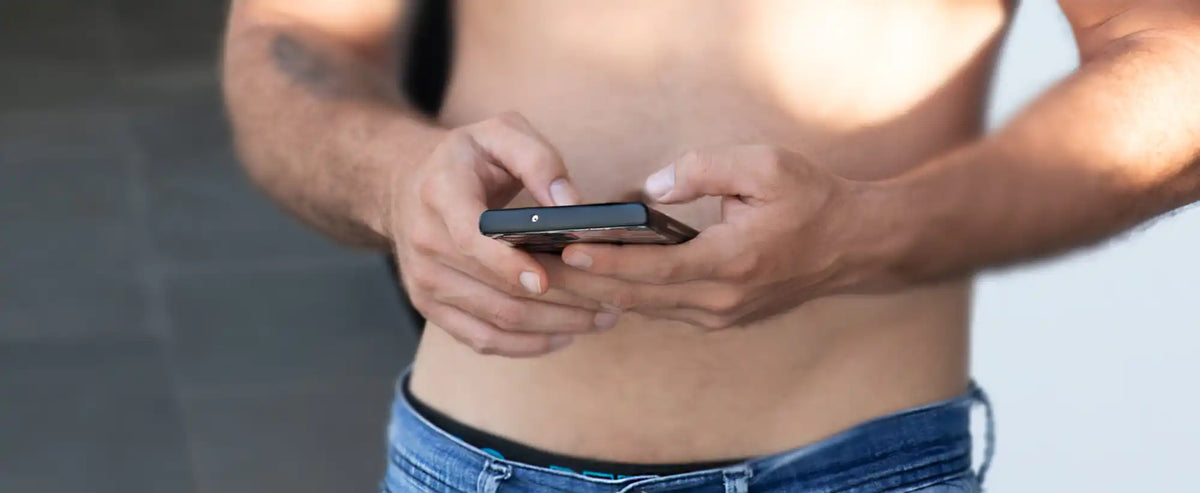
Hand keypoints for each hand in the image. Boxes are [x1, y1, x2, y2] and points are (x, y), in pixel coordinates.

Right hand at [388, 113, 618, 356]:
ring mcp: (424, 281)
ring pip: (495, 322)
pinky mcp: (430, 306)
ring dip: (552, 328)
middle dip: (558, 304)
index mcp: (442, 195)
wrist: (403, 183)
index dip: (509, 265)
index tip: (546, 279)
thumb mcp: (500, 134)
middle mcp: (426, 243)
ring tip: (598, 320)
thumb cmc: (466, 158)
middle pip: (495, 291)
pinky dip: (526, 345)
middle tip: (609, 304)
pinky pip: (482, 339)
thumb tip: (572, 206)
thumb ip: (539, 160)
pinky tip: (562, 336)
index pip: (472, 239)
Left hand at [548, 146, 881, 329]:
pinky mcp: (719, 316)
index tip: (567, 251)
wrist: (853, 244)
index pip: (655, 269)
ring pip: (644, 307)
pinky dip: (624, 293)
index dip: (608, 261)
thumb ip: (704, 169)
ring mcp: (719, 314)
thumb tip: (651, 187)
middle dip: (582, 283)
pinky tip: (591, 277)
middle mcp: (721, 300)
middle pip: (636, 297)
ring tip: (548, 271)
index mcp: (731, 262)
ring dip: (596, 290)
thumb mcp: (765, 165)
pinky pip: (660, 307)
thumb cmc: (811, 199)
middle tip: (534, 267)